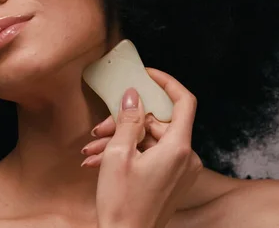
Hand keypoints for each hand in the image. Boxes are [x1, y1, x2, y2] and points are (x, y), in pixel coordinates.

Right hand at [82, 68, 202, 227]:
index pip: (184, 102)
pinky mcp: (173, 181)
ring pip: (151, 141)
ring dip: (122, 142)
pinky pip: (154, 157)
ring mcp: (181, 171)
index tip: (147, 75)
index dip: (167, 83)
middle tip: (99, 129)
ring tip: (92, 151)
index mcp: (178, 148)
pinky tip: (102, 161)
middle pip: (158, 124)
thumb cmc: (122, 204)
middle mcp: (186, 158)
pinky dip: (131, 155)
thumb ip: (129, 120)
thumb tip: (134, 95)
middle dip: (126, 123)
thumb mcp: (119, 154)